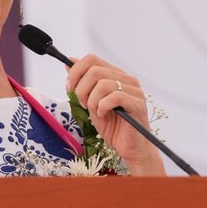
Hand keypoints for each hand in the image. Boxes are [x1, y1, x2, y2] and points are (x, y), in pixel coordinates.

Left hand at [66, 54, 164, 175]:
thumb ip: (82, 82)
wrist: (129, 147)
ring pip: (102, 84)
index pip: (92, 59)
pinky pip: (113, 97)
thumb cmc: (113, 126)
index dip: (76, 72)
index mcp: (115, 75)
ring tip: (95, 111)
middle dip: (81, 89)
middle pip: (94, 70)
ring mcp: (134, 91)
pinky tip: (103, 115)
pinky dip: (102, 107)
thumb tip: (69, 61)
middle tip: (82, 103)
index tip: (69, 88)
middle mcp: (126, 79)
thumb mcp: (90, 101)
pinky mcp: (137, 103)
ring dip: (91, 100)